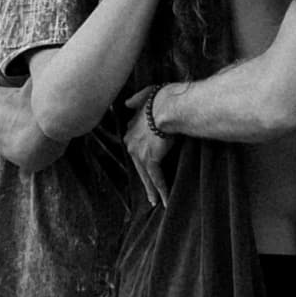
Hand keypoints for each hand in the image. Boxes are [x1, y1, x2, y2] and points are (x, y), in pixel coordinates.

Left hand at [125, 88, 171, 207]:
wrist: (168, 105)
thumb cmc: (162, 97)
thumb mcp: (146, 94)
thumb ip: (136, 99)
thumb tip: (127, 102)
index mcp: (131, 130)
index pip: (136, 147)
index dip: (141, 156)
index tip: (145, 164)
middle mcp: (131, 144)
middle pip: (139, 166)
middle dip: (145, 180)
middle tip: (149, 192)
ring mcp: (140, 153)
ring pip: (146, 175)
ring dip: (152, 190)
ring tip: (155, 202)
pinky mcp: (151, 160)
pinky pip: (156, 178)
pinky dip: (161, 190)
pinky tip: (163, 201)